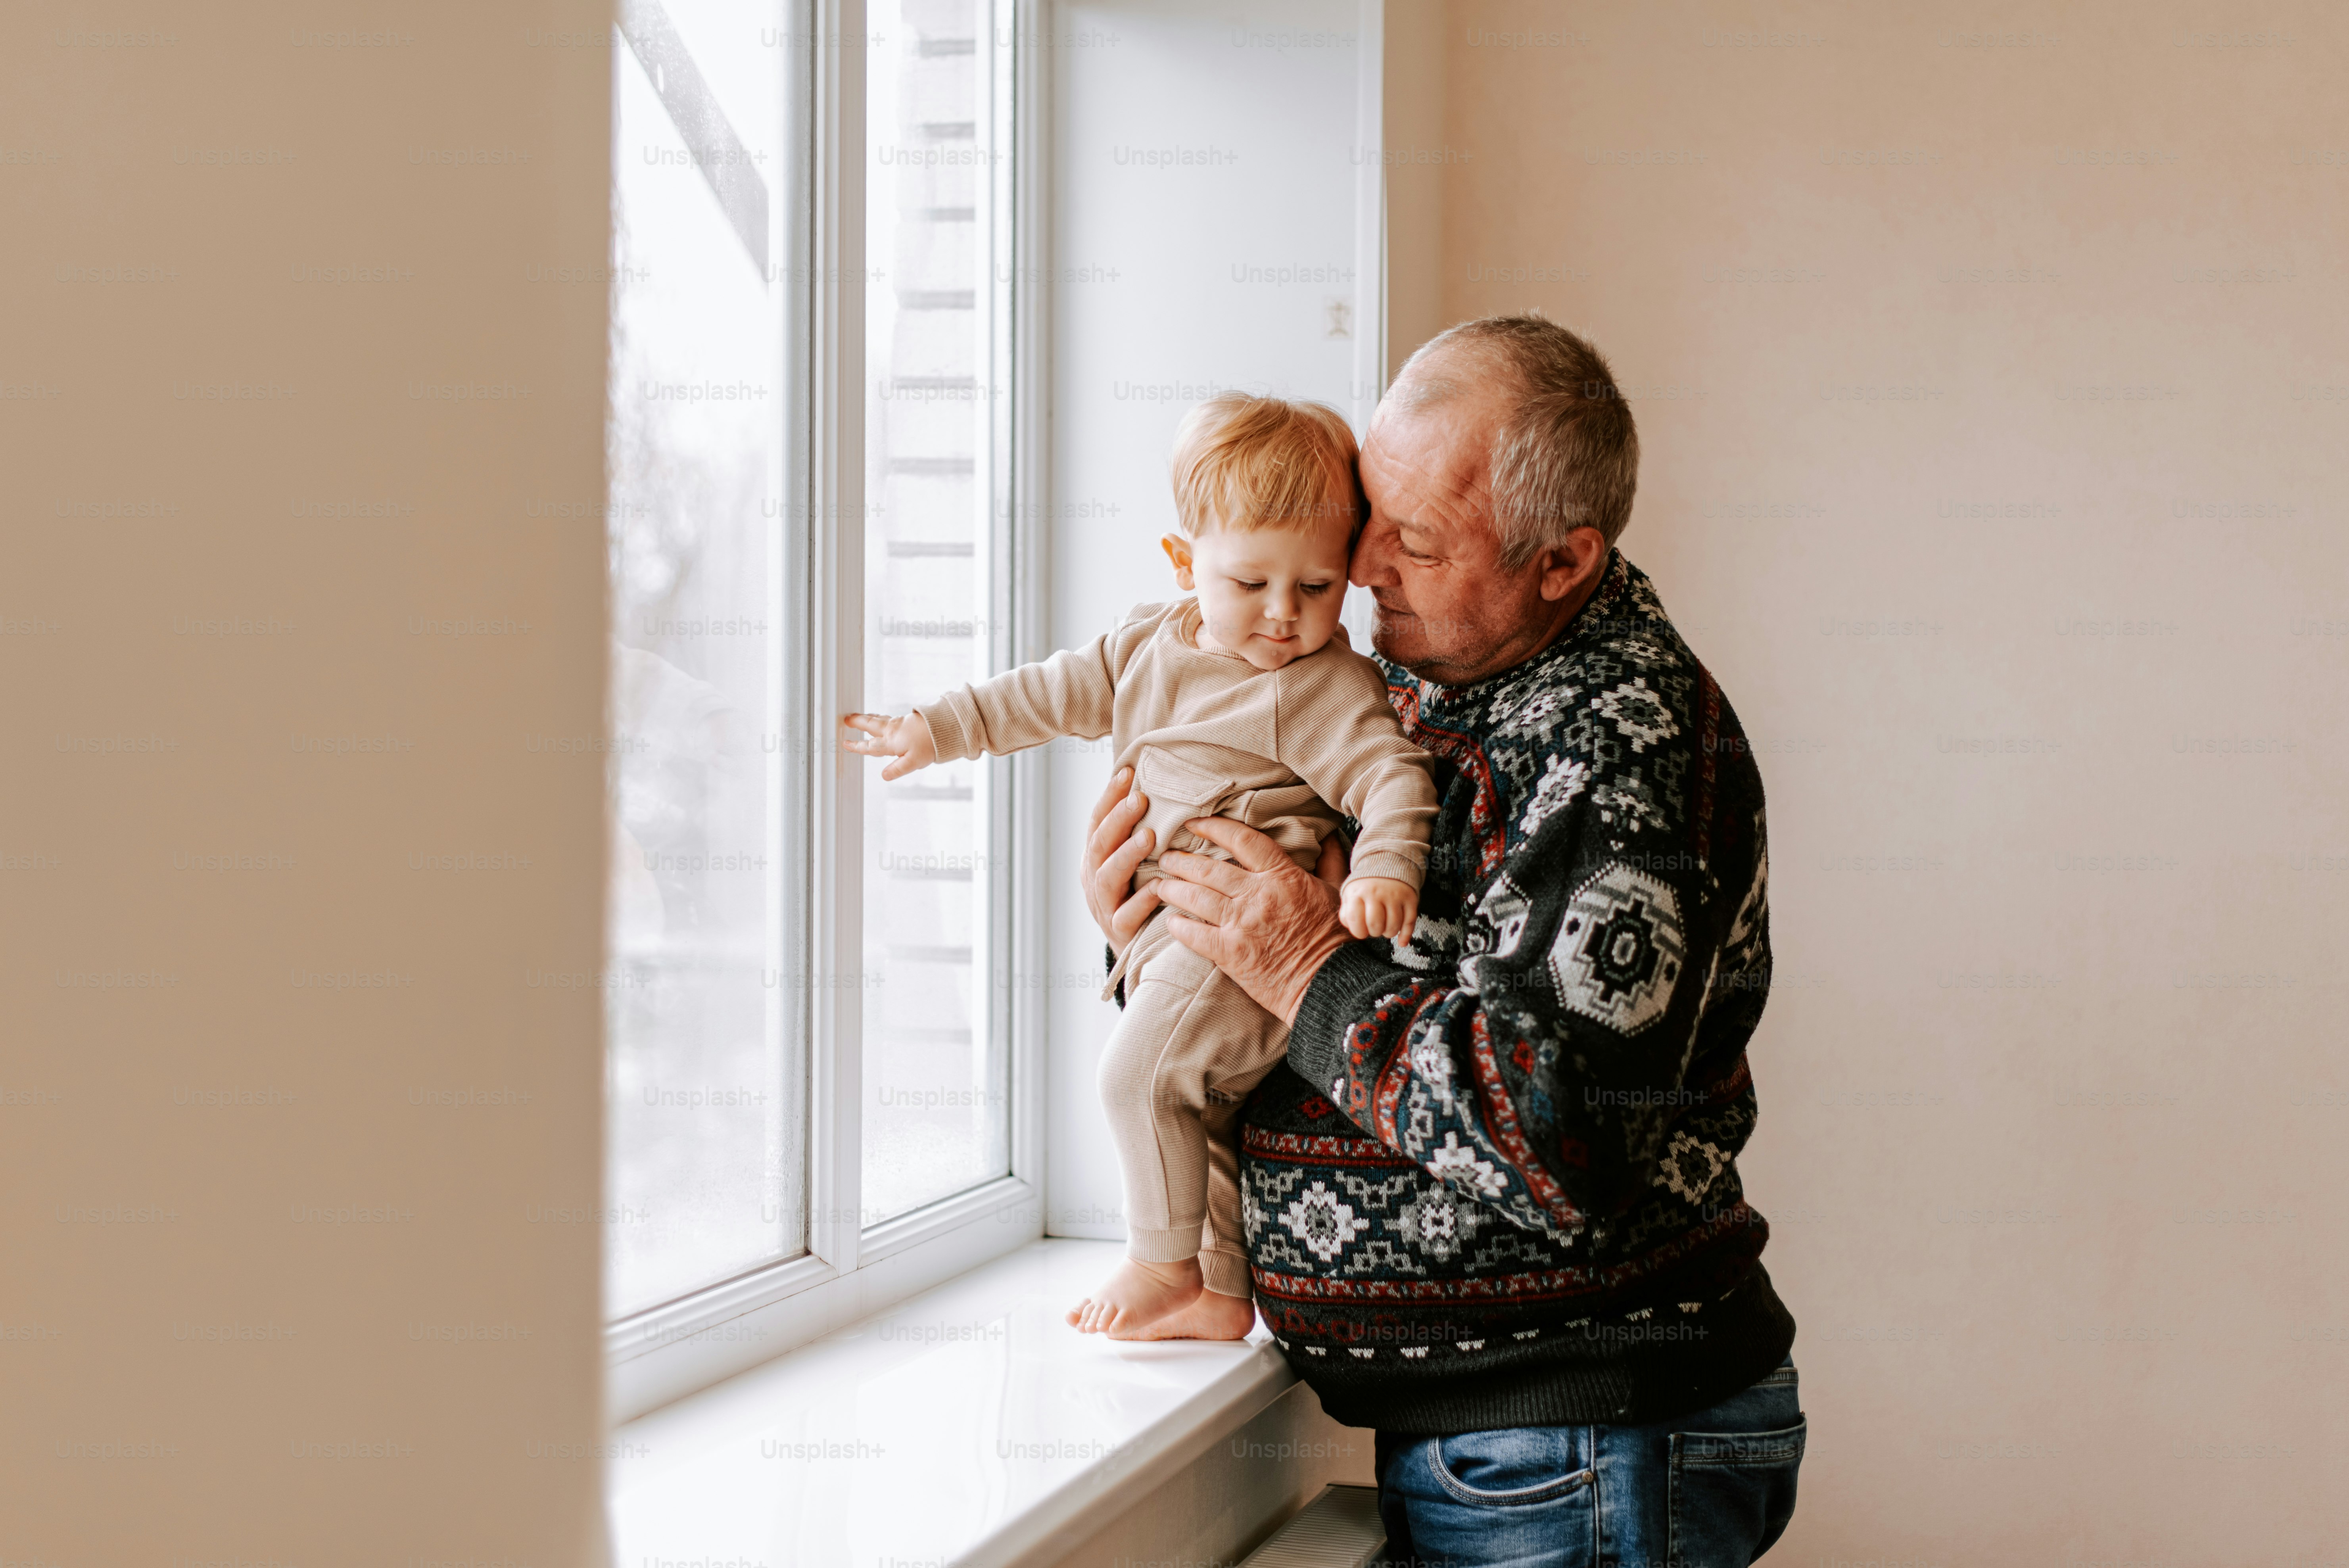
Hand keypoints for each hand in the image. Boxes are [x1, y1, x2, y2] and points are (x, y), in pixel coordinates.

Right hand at [841, 712, 935, 780]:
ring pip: (878, 719)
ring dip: (866, 718)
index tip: (846, 744)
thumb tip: (884, 775)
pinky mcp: (906, 719)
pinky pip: (887, 718)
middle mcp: (891, 730)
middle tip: (846, 719)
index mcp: (890, 742)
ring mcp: (899, 723)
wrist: (943, 727)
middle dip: (857, 722)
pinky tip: (881, 719)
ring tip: (859, 717)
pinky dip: (879, 717)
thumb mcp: (913, 762)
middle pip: (870, 724)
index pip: (869, 746)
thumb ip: (897, 769)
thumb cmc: (929, 744)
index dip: (857, 746)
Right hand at [1082, 766, 1160, 956]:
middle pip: (1099, 845)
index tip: (1127, 772)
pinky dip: (1143, 899)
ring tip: (1149, 837)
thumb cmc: (1138, 897)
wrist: (1135, 950)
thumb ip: (1136, 833)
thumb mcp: (1131, 863)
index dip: (1109, 797)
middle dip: (1117, 820)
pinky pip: (1128, 915)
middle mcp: (1093, 880)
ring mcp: (1103, 906)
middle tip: (1139, 798)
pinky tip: (1160, 885)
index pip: (1096, 822)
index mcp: (1094, 859)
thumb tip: (1155, 789)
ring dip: (1127, 854)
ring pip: (1108, 878)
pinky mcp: (1119, 932)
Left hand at [1154, 817, 1350, 1026]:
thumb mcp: (1336, 893)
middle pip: (1208, 869)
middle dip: (1181, 860)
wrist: (1330, 983)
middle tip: (1166, 856)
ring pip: (1196, 897)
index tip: (1194, 824)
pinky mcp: (1231, 953)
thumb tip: (1329, 838)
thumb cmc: (1334, 938)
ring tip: (1159, 883)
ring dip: (1172, 888)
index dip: (1214, 828)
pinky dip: (1178, 925)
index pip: (1242, 840)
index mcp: (1282, 876)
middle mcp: (1258, 895)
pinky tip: (1169, 920)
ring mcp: (1242, 924)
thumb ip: (1330, 863)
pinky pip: (1194, 934)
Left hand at [1340, 876, 1417, 943]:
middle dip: (1374, 933)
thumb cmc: (1365, 887)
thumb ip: (1346, 913)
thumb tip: (1352, 928)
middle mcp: (1377, 893)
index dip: (1358, 931)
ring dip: (1388, 933)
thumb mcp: (1350, 895)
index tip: (1361, 931)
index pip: (1355, 919)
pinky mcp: (1410, 899)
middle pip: (1376, 925)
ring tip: (1385, 927)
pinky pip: (1410, 922)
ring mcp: (1395, 895)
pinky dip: (1405, 935)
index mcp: (1358, 892)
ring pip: (1393, 926)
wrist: (1387, 866)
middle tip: (1375, 928)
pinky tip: (1401, 942)